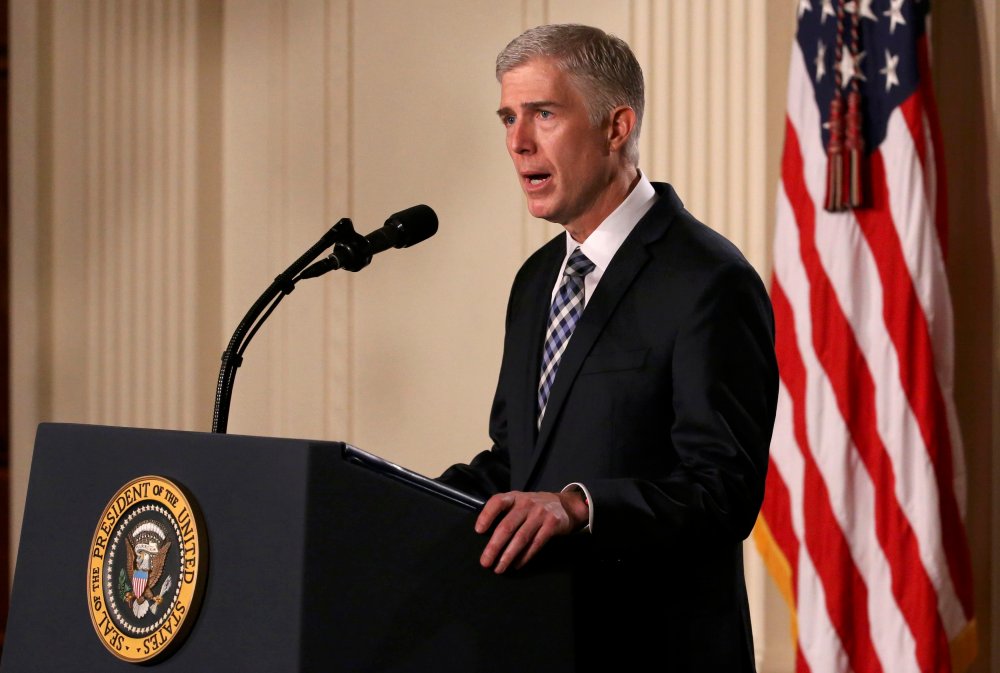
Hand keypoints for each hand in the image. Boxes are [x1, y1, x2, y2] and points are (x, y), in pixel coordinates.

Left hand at [474, 490, 588, 573]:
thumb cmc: (534, 507)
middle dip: (494, 546)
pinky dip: (525, 556)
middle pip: (507, 526)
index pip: (497, 502)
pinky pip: (536, 543)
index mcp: (514, 497)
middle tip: (485, 562)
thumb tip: (484, 535)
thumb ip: (505, 512)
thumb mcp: (519, 502)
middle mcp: (526, 503)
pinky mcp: (552, 524)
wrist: (565, 505)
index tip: (478, 531)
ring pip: (521, 537)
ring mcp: (540, 513)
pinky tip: (516, 565)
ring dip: (508, 555)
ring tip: (499, 568)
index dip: (486, 515)